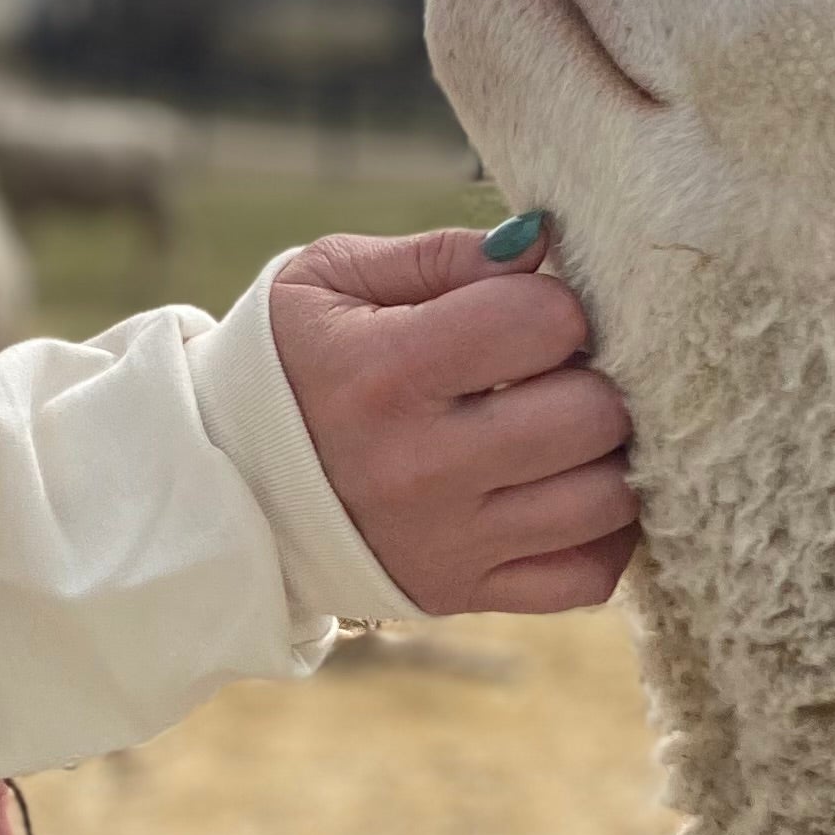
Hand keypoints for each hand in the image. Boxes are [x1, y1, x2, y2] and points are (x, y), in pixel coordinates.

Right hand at [270, 223, 637, 616]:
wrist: (227, 483)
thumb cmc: (293, 364)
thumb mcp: (332, 280)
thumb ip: (442, 255)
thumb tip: (543, 242)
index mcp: (390, 372)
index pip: (543, 321)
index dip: (555, 304)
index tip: (525, 314)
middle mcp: (424, 466)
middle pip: (593, 415)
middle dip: (592, 377)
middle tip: (556, 374)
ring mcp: (449, 541)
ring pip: (606, 499)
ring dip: (607, 455)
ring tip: (567, 431)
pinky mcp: (463, 592)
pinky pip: (586, 576)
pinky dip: (604, 534)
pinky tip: (574, 491)